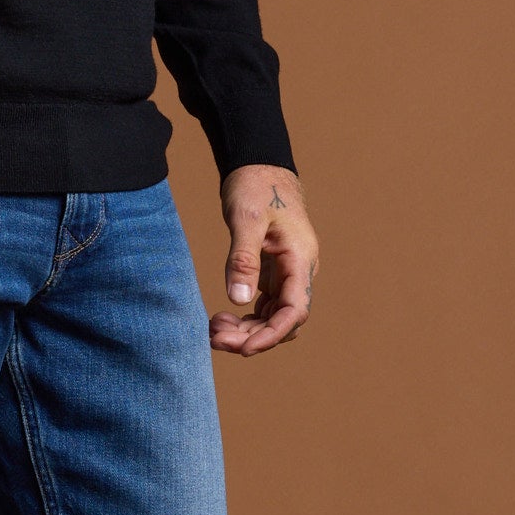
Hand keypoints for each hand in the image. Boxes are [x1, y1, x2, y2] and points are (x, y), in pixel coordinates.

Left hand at [210, 165, 317, 355]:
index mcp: (300, 259)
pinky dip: (245, 317)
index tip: (243, 349)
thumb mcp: (245, 220)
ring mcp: (286, 273)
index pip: (294, 310)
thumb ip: (243, 260)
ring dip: (247, 330)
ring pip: (273, 316)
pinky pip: (264, 306)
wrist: (259, 166)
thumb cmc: (256, 187)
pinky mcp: (272, 272)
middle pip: (283, 320)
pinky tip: (221, 318)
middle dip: (252, 336)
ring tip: (214, 332)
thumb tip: (239, 300)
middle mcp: (298, 271)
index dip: (271, 335)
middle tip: (214, 339)